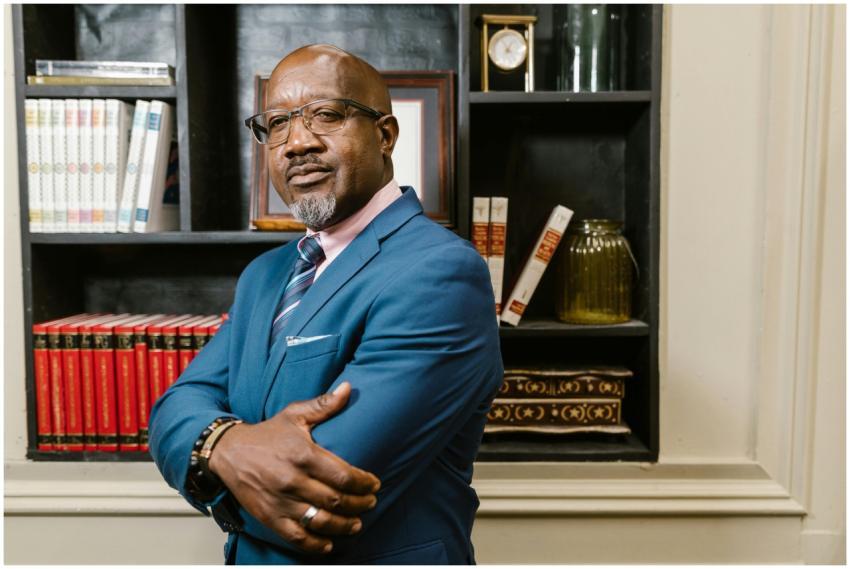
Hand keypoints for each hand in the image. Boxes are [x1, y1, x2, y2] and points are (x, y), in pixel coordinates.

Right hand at [209, 382, 380, 553]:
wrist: (228, 452)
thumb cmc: (266, 434)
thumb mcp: (294, 414)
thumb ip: (323, 405)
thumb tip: (348, 388)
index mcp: (303, 455)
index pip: (343, 475)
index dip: (363, 483)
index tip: (374, 484)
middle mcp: (292, 480)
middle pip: (336, 500)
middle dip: (359, 504)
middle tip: (370, 503)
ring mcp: (280, 501)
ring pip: (320, 521)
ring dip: (343, 525)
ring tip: (356, 523)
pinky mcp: (269, 517)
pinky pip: (296, 536)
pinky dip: (315, 544)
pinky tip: (328, 543)